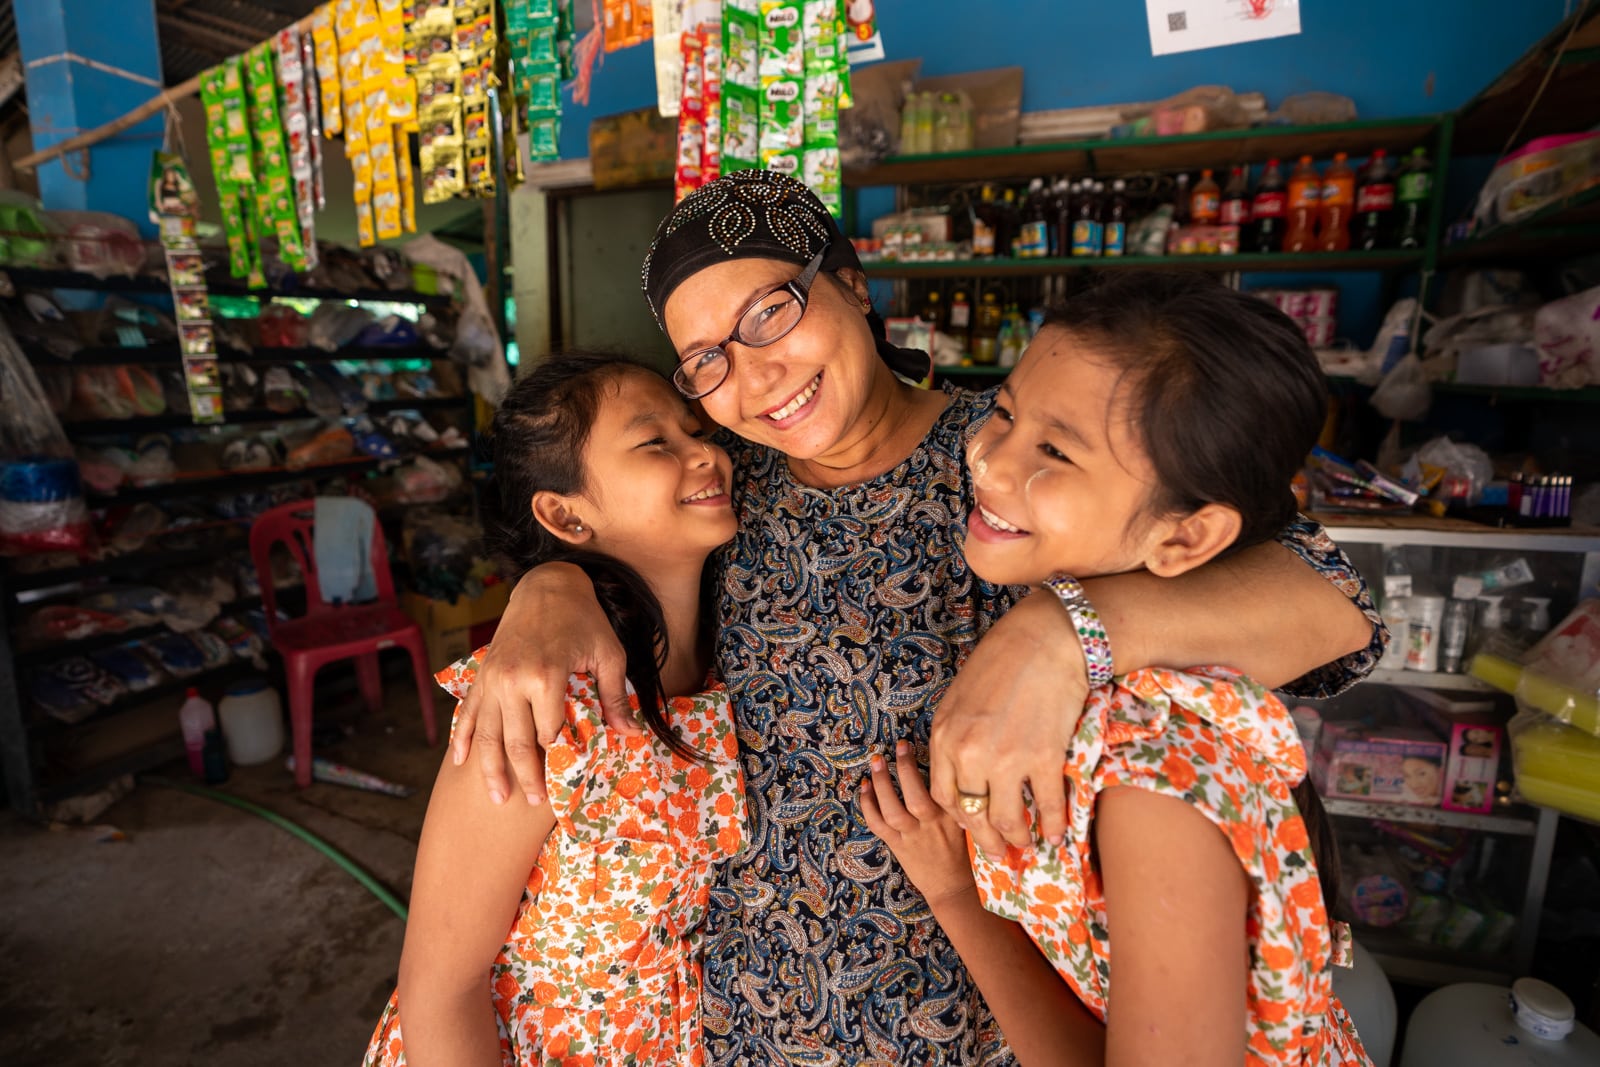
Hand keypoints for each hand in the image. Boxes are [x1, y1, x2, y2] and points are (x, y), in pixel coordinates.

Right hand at [448, 563, 633, 805]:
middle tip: (535, 802)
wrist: (546, 586)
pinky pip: (469, 712)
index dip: (557, 762)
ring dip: (491, 769)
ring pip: (487, 734)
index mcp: (547, 676)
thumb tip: (630, 734)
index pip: (549, 733)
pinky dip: (463, 738)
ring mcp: (493, 679)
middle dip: (525, 776)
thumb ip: (615, 696)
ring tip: (498, 797)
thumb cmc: (584, 620)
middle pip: (516, 742)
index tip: (565, 786)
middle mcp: (514, 680)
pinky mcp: (482, 675)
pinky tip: (461, 762)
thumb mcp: (608, 654)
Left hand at [859, 741, 976, 908]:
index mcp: (954, 815)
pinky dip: (868, 804)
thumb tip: (947, 765)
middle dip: (905, 768)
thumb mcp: (968, 820)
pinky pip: (878, 824)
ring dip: (882, 783)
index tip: (919, 744)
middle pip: (916, 795)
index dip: (934, 762)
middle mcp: (933, 824)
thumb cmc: (962, 850)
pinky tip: (864, 788)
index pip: (945, 785)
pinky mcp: (897, 846)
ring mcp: (913, 836)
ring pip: (892, 809)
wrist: (953, 887)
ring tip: (877, 762)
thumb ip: (958, 799)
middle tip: (898, 747)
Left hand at [929, 591, 1088, 852]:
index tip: (974, 824)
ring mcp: (1007, 759)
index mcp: (944, 736)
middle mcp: (970, 754)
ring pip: (1007, 819)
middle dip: (985, 841)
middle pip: (972, 816)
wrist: (1045, 640)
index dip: (960, 818)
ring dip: (1017, 838)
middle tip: (997, 853)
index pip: (944, 797)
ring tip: (1027, 845)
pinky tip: (1058, 834)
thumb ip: (956, 735)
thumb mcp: (960, 698)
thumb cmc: (1002, 661)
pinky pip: (1048, 806)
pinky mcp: (1044, 758)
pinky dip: (1054, 826)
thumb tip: (962, 769)